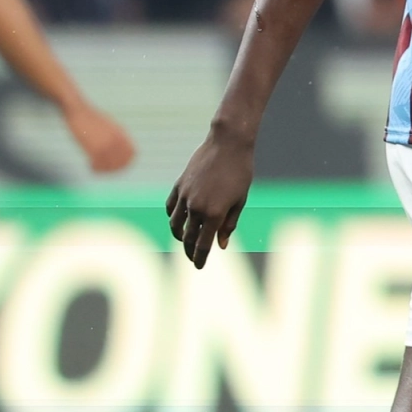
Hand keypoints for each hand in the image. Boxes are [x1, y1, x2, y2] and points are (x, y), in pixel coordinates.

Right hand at [63, 100, 134, 172]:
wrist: (78, 111)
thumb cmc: (91, 118)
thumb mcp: (110, 125)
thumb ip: (117, 135)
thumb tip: (122, 146)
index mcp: (122, 133)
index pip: (132, 153)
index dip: (126, 162)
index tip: (116, 165)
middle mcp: (117, 140)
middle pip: (122, 161)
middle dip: (114, 168)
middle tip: (103, 168)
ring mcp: (106, 144)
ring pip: (111, 165)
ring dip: (103, 169)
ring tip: (95, 166)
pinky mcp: (94, 148)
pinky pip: (99, 164)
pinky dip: (95, 168)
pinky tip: (89, 165)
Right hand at [166, 126, 254, 267]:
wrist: (228, 144)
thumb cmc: (240, 172)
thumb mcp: (240, 200)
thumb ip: (229, 224)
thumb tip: (221, 245)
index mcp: (214, 213)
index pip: (202, 245)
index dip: (200, 258)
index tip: (199, 267)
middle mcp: (196, 207)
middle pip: (187, 238)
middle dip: (189, 251)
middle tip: (192, 258)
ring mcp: (185, 197)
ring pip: (175, 224)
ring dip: (179, 236)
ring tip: (185, 241)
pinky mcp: (178, 186)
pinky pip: (170, 208)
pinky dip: (172, 218)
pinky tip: (179, 221)